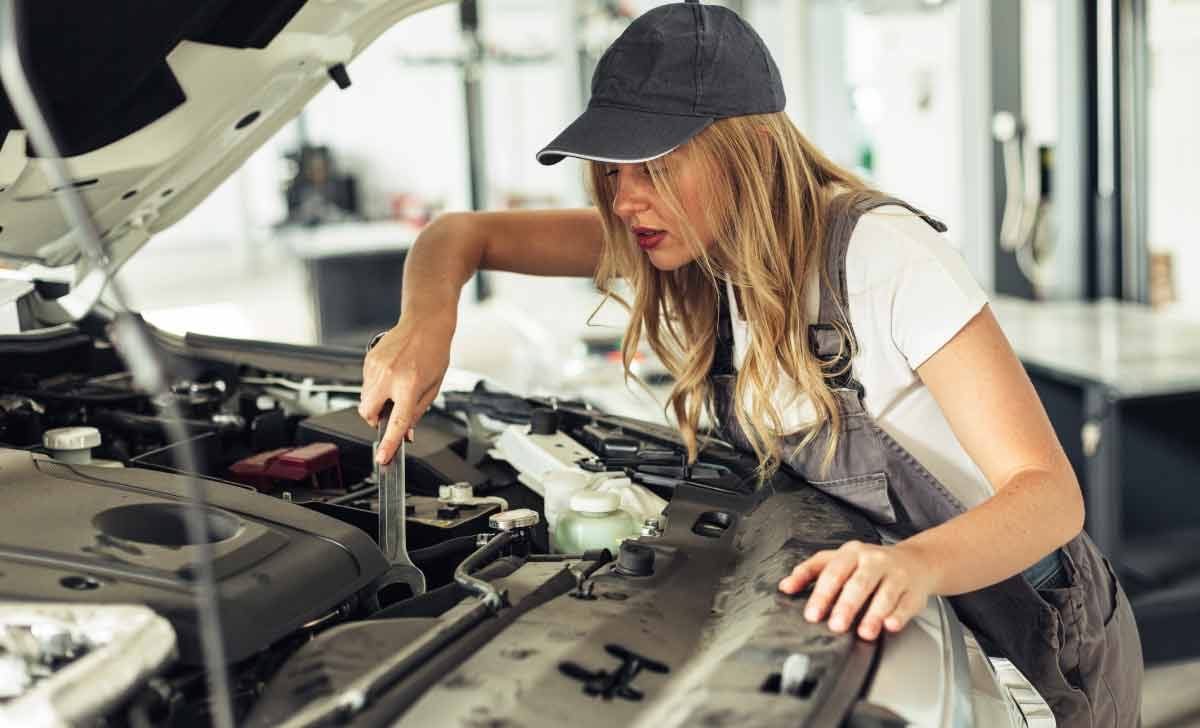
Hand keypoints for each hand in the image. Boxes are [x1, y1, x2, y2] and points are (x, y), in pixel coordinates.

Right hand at [358, 312, 453, 464]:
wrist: (425, 323)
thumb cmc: (434, 353)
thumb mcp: (433, 387)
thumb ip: (417, 412)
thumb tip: (405, 433)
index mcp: (409, 385)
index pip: (396, 422)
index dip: (389, 444)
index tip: (383, 458)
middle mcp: (389, 376)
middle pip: (367, 413)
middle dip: (374, 419)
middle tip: (388, 413)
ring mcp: (375, 367)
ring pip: (364, 399)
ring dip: (376, 402)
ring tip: (395, 387)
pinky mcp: (368, 360)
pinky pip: (366, 384)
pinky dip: (375, 387)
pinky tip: (391, 375)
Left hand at [777, 540, 939, 640]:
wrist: (914, 561)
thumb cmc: (868, 563)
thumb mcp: (838, 560)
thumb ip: (810, 571)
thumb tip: (785, 586)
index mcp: (852, 552)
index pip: (833, 572)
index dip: (822, 594)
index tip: (812, 614)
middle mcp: (875, 560)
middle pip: (859, 583)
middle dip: (847, 606)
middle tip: (836, 625)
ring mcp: (897, 574)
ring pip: (885, 594)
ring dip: (874, 614)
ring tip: (864, 632)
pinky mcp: (914, 590)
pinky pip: (906, 603)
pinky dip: (899, 615)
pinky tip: (891, 625)